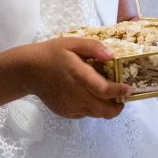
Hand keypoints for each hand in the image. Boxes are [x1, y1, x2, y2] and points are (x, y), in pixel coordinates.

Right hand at [11, 36, 132, 119]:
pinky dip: (92, 107)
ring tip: (108, 94)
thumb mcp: (72, 43)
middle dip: (118, 107)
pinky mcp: (65, 112)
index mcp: (78, 76)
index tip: (130, 89)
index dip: (119, 92)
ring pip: (96, 114)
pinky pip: (85, 113)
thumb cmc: (52, 54)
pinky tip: (88, 95)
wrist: (27, 71)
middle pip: (104, 110)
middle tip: (123, 96)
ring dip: (106, 107)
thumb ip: (93, 47)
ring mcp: (70, 106)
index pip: (103, 90)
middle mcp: (76, 95)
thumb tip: (112, 55)